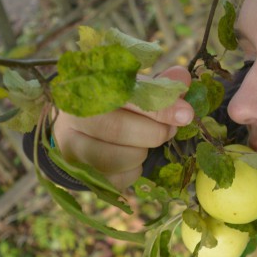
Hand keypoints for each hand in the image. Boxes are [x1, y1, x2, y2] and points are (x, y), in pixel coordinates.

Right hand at [52, 66, 192, 189]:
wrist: (75, 131)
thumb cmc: (111, 105)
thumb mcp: (132, 89)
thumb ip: (157, 85)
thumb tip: (182, 78)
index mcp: (86, 86)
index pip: (125, 95)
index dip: (159, 106)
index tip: (186, 114)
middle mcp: (72, 117)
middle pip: (118, 129)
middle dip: (154, 132)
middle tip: (170, 130)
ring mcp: (71, 148)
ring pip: (118, 158)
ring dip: (142, 152)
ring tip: (144, 143)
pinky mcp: (79, 174)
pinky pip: (118, 178)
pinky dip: (133, 170)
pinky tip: (130, 157)